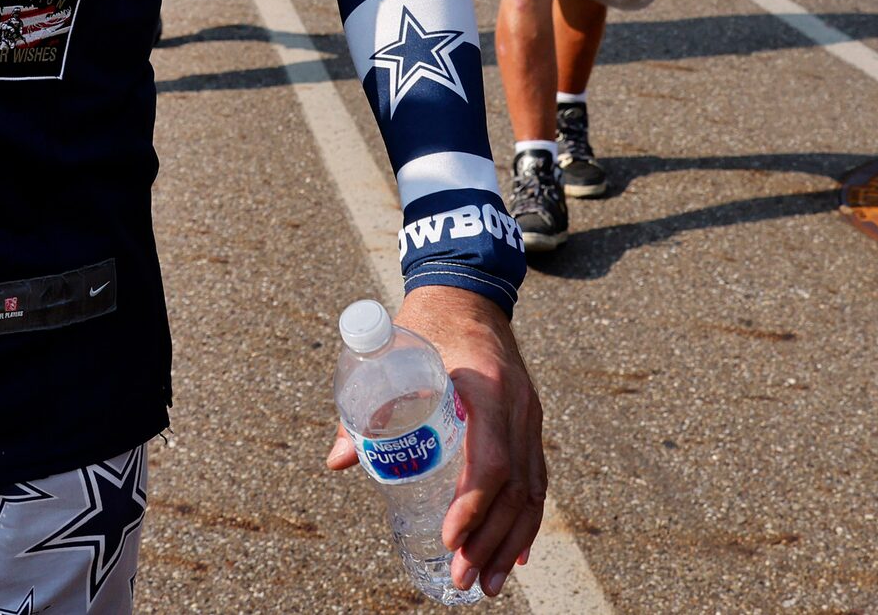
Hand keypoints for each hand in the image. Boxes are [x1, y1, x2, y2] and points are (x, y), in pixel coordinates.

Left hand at [323, 284, 546, 597]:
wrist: (468, 292)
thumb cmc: (424, 325)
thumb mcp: (390, 356)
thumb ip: (366, 406)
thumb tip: (341, 459)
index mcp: (485, 386)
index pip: (490, 459)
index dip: (472, 504)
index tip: (450, 538)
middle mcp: (518, 404)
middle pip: (514, 487)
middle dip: (490, 540)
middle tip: (464, 580)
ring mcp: (530, 415)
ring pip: (531, 490)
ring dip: (511, 542)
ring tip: (491, 585)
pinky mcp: (531, 423)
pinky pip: (536, 479)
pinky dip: (527, 521)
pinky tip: (518, 556)